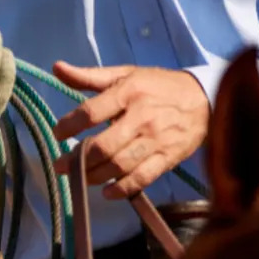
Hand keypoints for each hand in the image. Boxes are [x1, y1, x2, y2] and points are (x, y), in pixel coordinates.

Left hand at [51, 63, 209, 198]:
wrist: (201, 99)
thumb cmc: (156, 85)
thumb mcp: (125, 74)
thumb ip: (89, 76)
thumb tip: (56, 68)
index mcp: (128, 91)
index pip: (92, 112)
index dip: (70, 125)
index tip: (58, 133)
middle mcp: (141, 116)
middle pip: (104, 145)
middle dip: (77, 159)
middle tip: (60, 165)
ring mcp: (155, 140)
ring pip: (120, 165)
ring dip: (94, 176)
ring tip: (78, 178)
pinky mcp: (167, 158)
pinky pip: (142, 178)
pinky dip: (122, 189)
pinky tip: (107, 191)